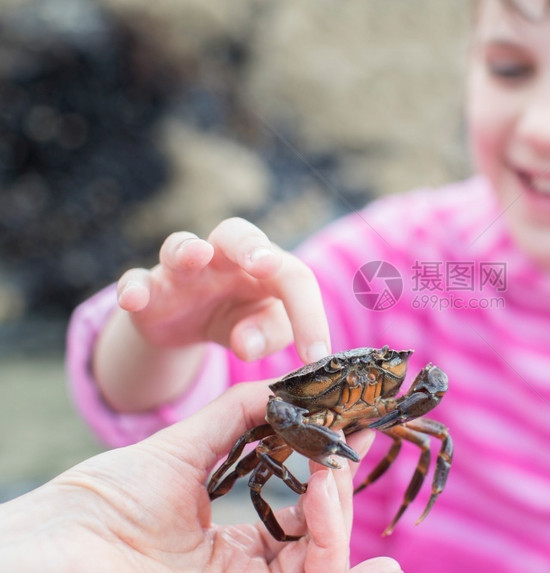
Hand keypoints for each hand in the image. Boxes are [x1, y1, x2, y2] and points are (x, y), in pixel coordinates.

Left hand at [0, 382, 399, 571]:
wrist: (54, 548)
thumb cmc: (104, 502)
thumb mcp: (181, 450)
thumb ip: (239, 416)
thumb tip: (288, 383)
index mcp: (236, 543)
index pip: (304, 513)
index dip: (329, 475)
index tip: (351, 431)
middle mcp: (247, 571)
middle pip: (320, 540)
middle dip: (338, 495)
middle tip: (339, 453)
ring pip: (322, 566)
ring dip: (339, 524)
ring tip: (330, 480)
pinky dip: (339, 566)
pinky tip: (372, 556)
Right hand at [117, 217, 329, 362]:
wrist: (189, 325)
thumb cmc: (242, 319)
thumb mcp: (263, 331)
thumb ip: (267, 335)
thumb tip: (246, 345)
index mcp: (266, 266)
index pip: (294, 278)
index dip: (308, 314)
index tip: (315, 355)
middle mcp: (225, 257)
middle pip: (237, 233)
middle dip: (252, 246)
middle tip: (266, 265)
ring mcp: (183, 270)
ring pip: (181, 244)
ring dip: (189, 248)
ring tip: (197, 254)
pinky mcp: (148, 289)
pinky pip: (135, 280)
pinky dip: (133, 287)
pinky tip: (134, 299)